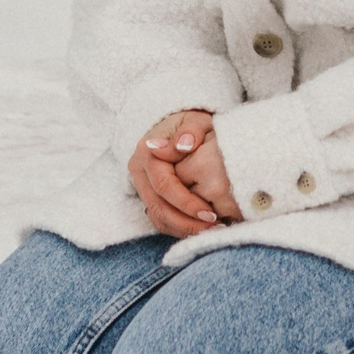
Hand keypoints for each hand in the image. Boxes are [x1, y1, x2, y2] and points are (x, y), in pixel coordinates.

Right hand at [129, 110, 230, 237]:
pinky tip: (199, 230)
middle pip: (158, 206)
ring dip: (183, 229)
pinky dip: (178, 228)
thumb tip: (183, 145)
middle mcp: (138, 169)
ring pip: (157, 216)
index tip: (211, 213)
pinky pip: (159, 219)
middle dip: (186, 222)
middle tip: (214, 228)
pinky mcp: (148, 195)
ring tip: (210, 233)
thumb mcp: (196, 120)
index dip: (187, 203)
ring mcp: (141, 184)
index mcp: (147, 151)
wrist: (182, 126)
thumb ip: (191, 131)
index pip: (165, 185)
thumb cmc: (193, 124)